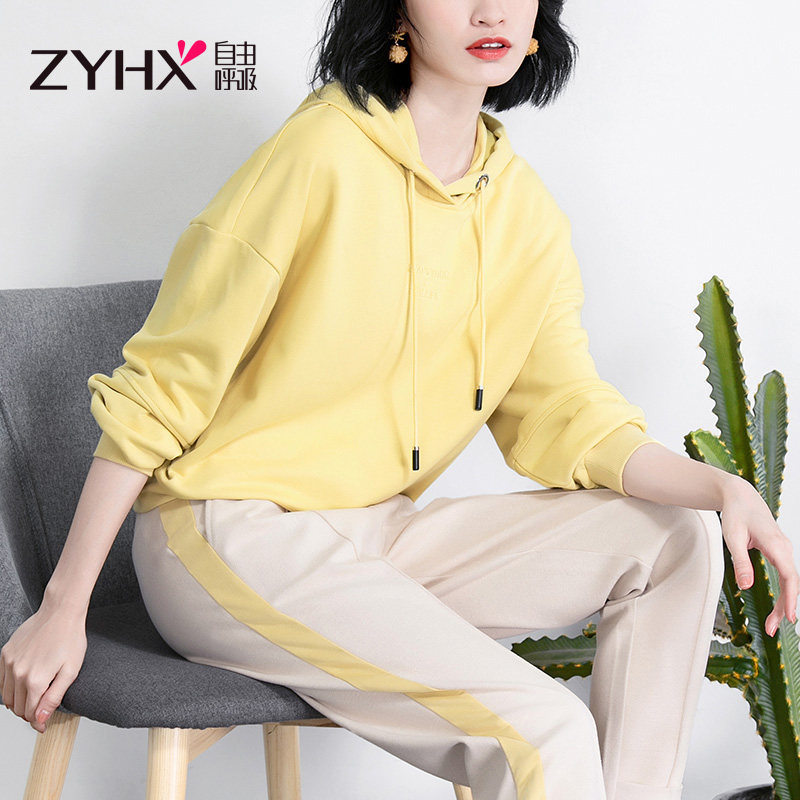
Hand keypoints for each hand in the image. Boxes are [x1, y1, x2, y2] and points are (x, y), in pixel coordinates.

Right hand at [0, 602, 86, 733]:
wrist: (61, 612)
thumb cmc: (70, 638)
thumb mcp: (71, 671)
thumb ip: (54, 698)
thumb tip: (39, 720)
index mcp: (35, 680)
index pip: (30, 713)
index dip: (38, 722)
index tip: (43, 725)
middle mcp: (18, 673)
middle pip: (17, 707)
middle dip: (29, 713)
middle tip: (41, 709)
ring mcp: (9, 662)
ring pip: (7, 696)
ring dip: (18, 701)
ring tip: (34, 697)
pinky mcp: (5, 653)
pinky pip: (2, 680)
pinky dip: (10, 687)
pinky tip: (24, 683)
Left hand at [720, 477, 798, 636]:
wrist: (740, 497)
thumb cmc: (736, 514)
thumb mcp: (733, 537)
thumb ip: (740, 561)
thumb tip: (746, 586)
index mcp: (776, 545)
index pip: (789, 576)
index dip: (790, 598)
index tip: (788, 617)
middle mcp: (784, 548)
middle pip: (791, 584)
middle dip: (784, 608)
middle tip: (771, 629)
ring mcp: (784, 551)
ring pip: (789, 582)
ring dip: (783, 603)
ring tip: (771, 624)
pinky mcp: (779, 553)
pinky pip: (785, 577)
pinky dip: (783, 593)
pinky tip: (779, 608)